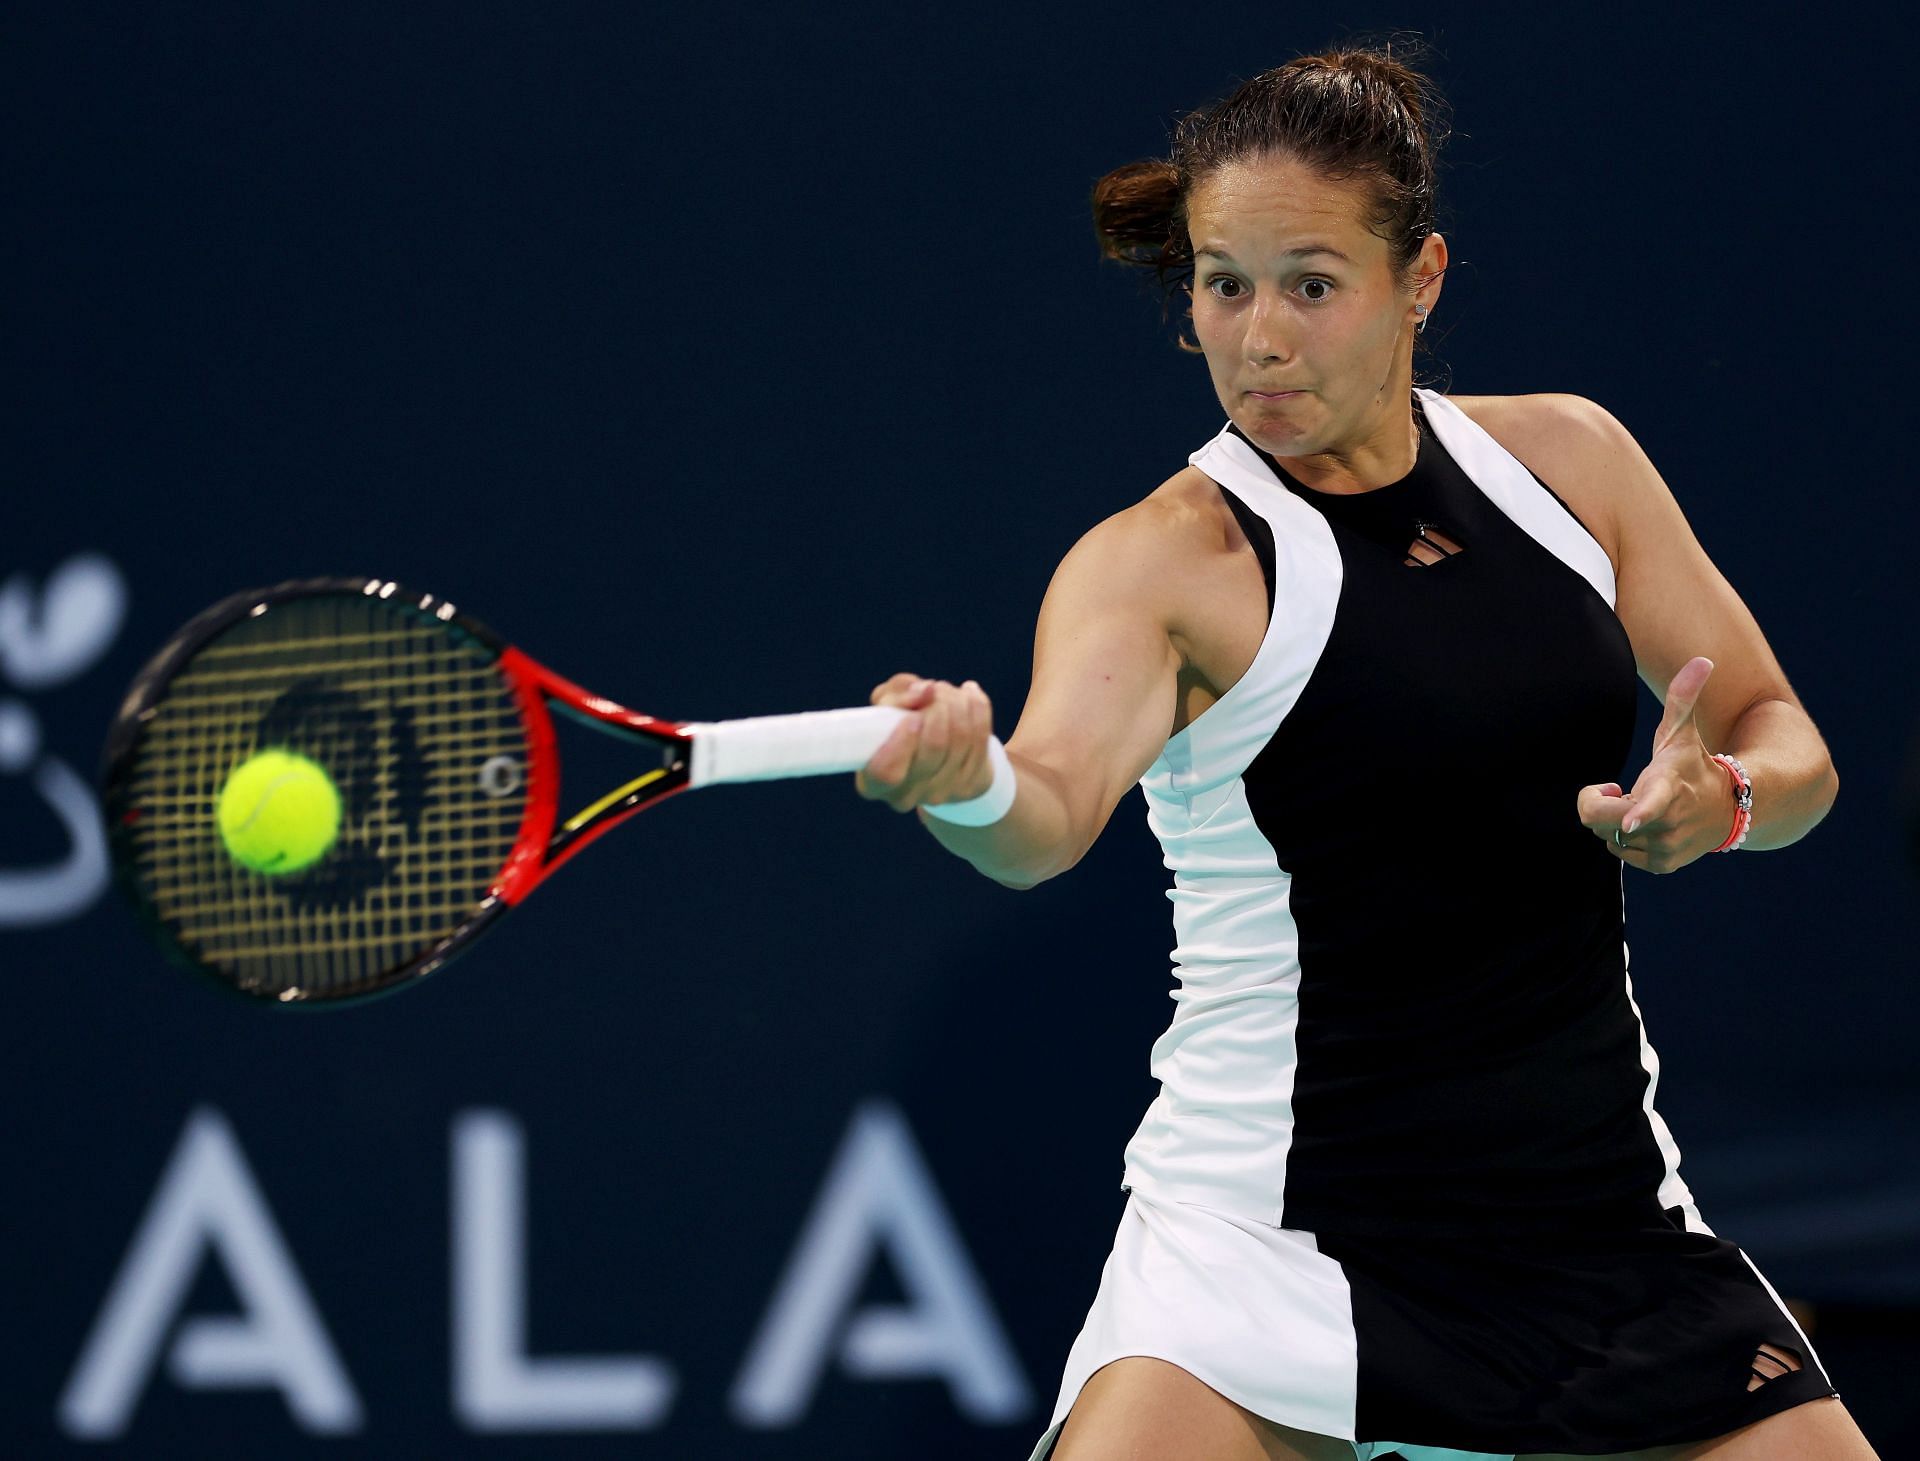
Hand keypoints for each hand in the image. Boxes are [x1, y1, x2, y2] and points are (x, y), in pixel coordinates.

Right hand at [855, 672, 995, 813]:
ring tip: (948, 691)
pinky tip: (969, 694)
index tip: (912, 717)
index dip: (902, 741)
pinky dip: (977, 707)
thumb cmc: (899, 726)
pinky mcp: (970, 785)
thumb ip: (895, 695)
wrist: (934, 755)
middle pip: (934, 745)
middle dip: (938, 705)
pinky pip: (981, 735)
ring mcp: (941, 793)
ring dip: (957, 701)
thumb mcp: (885, 707)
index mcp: (873, 782)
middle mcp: (906, 795)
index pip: (886, 772)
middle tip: (933, 689)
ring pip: (961, 736)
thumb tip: (924, 691)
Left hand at [1576, 656, 1733, 873]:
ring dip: (1614, 820)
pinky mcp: (1662, 865)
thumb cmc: (1693, 766)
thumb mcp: (1683, 733)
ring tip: (1642, 807)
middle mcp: (1665, 822)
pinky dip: (1625, 839)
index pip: (1649, 804)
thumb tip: (1704, 660)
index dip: (1634, 812)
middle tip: (1617, 789)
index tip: (1628, 821)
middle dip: (1597, 802)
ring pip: (1606, 836)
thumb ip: (1684, 697)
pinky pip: (1619, 852)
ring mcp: (1665, 847)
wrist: (1726, 809)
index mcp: (1666, 788)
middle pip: (1597, 819)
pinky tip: (1647, 825)